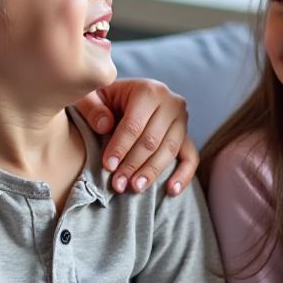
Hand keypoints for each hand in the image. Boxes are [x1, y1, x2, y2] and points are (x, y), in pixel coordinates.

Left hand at [75, 78, 196, 195]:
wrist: (123, 98)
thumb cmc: (105, 100)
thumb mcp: (92, 96)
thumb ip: (92, 107)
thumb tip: (105, 125)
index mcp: (147, 91)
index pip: (134, 125)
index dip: (120, 147)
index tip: (108, 166)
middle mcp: (170, 103)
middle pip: (152, 140)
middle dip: (133, 165)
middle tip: (118, 184)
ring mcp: (182, 120)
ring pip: (169, 151)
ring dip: (151, 173)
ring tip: (135, 188)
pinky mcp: (186, 136)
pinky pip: (191, 157)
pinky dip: (183, 175)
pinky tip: (171, 191)